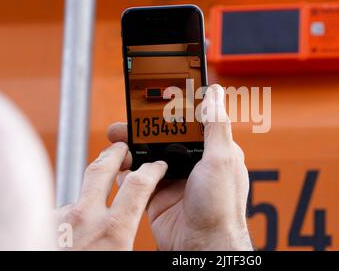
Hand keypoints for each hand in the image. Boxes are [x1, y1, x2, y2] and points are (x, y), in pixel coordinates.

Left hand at [55, 142, 166, 249]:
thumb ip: (130, 239)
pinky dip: (71, 217)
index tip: (157, 166)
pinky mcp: (44, 223)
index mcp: (113, 230)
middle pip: (101, 168)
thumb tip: (144, 235)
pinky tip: (75, 230)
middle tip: (122, 147)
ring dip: (90, 193)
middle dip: (114, 152)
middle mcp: (84, 218)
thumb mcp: (123, 258)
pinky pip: (63, 213)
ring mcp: (60, 218)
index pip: (139, 184)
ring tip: (99, 199)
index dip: (152, 169)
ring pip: (80, 195)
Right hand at [108, 84, 252, 249]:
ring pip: (148, 156)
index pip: (189, 123)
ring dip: (131, 147)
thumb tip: (216, 93)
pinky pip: (137, 179)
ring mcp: (174, 180)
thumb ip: (215, 126)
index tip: (153, 99)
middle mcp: (193, 164)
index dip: (170, 111)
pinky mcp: (158, 196)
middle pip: (164, 138)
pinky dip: (126, 171)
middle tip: (125, 121)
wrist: (203, 245)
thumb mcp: (222, 158)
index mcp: (211, 151)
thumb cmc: (221, 205)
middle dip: (143, 129)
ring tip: (116, 139)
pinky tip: (117, 163)